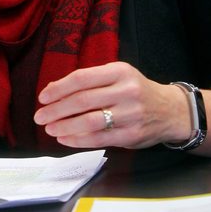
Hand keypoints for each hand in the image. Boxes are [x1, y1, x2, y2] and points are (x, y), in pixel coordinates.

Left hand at [34, 61, 190, 148]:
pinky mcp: (132, 135)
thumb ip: (90, 81)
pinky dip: (78, 140)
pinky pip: (100, 138)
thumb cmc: (136, 90)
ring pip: (89, 121)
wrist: (171, 110)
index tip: (43, 97)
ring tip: (49, 128)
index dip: (59, 88)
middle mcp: (126, 91)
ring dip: (65, 126)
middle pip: (83, 100)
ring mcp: (130, 114)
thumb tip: (54, 90)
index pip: (82, 78)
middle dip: (57, 109)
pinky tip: (65, 138)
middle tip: (40, 116)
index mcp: (119, 71)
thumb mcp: (118, 76)